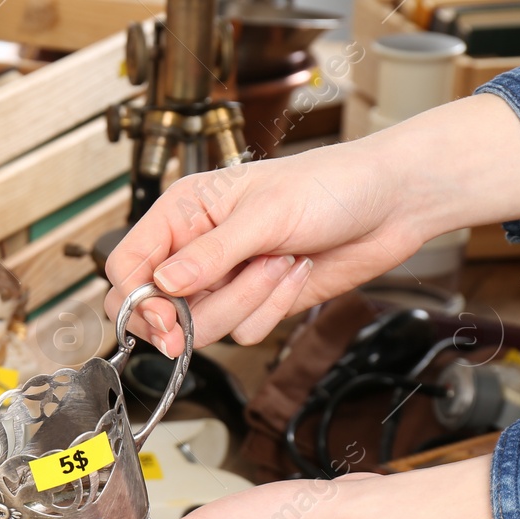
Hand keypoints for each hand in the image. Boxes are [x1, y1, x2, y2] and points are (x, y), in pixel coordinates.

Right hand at [105, 94, 519, 351]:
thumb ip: (209, 254)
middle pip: (157, 308)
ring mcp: (227, 280)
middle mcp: (198, 250)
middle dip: (188, 316)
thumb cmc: (332, 185)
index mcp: (184, 214)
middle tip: (206, 316)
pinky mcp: (258, 304)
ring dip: (247, 302)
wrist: (390, 205)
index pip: (128, 265)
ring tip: (278, 262)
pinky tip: (294, 274)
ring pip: (203, 325)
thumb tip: (163, 284)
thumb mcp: (265, 214)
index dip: (137, 299)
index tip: (164, 318)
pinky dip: (272, 310)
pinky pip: (245, 332)